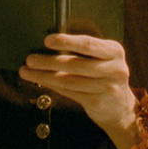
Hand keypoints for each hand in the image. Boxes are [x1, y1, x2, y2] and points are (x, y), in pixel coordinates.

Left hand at [19, 33, 140, 148]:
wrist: (120, 107)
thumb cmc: (105, 74)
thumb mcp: (104, 58)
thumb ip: (86, 50)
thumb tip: (51, 42)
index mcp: (115, 51)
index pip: (88, 44)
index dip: (66, 41)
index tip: (47, 40)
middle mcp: (114, 69)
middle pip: (75, 64)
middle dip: (49, 61)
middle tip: (30, 59)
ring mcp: (106, 88)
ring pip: (69, 80)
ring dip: (44, 76)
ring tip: (27, 71)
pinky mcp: (97, 103)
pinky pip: (69, 92)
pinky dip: (52, 85)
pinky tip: (40, 81)